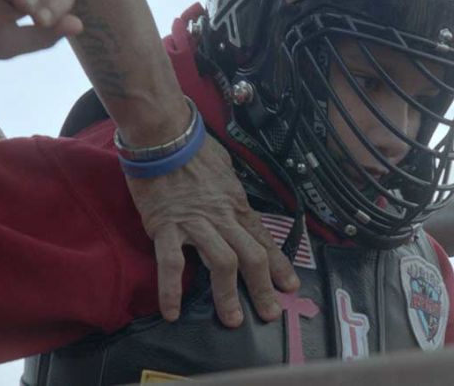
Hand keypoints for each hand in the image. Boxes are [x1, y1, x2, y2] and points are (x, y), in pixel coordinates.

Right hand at [125, 134, 300, 327]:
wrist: (164, 134)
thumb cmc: (193, 147)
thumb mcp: (224, 168)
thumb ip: (230, 190)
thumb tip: (234, 200)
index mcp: (235, 203)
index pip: (263, 239)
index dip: (279, 265)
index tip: (290, 286)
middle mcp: (222, 216)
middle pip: (251, 256)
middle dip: (263, 288)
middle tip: (270, 313)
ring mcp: (195, 223)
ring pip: (221, 262)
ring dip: (228, 295)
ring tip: (232, 320)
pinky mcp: (166, 226)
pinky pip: (171, 263)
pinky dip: (171, 290)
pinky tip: (171, 312)